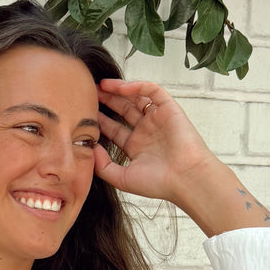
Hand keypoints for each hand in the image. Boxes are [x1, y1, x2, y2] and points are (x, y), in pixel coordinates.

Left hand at [92, 78, 219, 202]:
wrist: (185, 179)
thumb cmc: (158, 183)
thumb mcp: (122, 178)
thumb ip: (103, 166)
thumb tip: (89, 148)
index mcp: (136, 147)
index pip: (114, 129)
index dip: (99, 120)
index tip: (84, 113)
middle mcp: (146, 131)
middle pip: (123, 110)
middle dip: (107, 101)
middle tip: (90, 93)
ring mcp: (158, 119)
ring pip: (136, 97)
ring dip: (119, 90)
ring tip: (102, 85)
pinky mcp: (169, 109)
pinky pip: (153, 91)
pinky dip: (138, 86)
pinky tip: (122, 88)